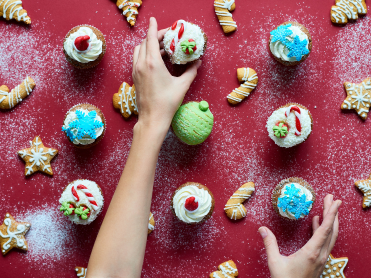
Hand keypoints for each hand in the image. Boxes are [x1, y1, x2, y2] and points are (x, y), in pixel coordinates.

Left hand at [132, 17, 201, 132]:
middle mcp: (141, 64)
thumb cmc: (167, 103)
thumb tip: (198, 62)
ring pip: (139, 50)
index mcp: (152, 63)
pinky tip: (156, 60)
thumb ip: (191, 71)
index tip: (154, 20)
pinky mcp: (135, 78)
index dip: (154, 28)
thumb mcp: (182, 85)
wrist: (152, 119)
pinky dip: (145, 54)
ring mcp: (136, 71)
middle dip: (155, 36)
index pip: (151, 38)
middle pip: (145, 42)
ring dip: (149, 45)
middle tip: (167, 37)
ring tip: (163, 48)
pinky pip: (138, 59)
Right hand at [259, 194, 340, 277]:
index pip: (325, 229)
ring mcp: (321, 259)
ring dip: (330, 221)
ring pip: (330, 236)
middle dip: (333, 213)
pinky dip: (323, 230)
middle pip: (331, 230)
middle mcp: (320, 255)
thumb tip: (262, 229)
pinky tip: (316, 223)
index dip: (331, 214)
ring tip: (327, 207)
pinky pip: (325, 242)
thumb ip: (270, 244)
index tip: (335, 202)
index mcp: (311, 253)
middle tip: (333, 198)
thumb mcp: (275, 262)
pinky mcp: (319, 261)